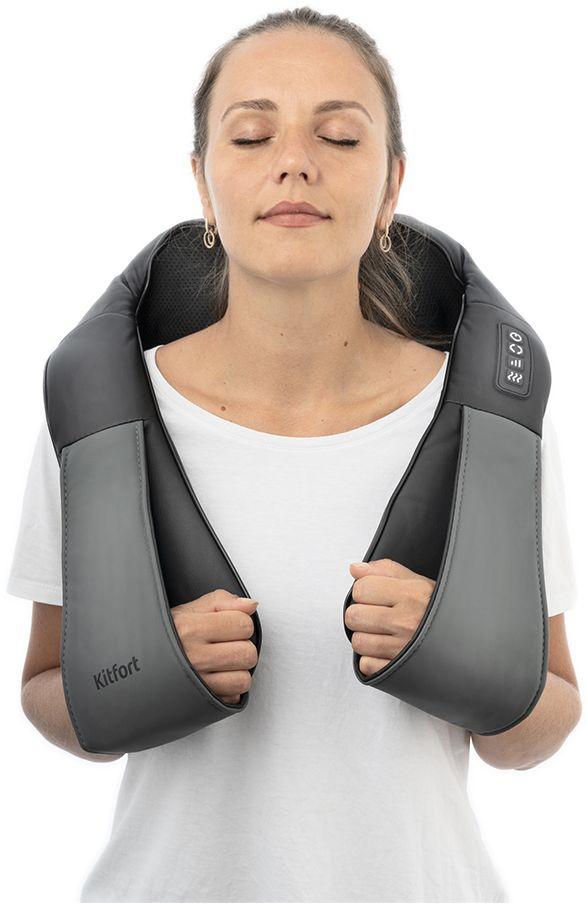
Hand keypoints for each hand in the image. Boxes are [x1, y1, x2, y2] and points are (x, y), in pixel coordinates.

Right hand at [171, 589, 258, 703]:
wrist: (136, 664)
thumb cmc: (164, 636)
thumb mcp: (188, 610)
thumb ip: (222, 601)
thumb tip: (251, 605)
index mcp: (191, 628)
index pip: (243, 624)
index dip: (241, 623)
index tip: (229, 625)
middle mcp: (193, 657)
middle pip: (247, 653)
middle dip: (242, 647)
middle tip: (227, 645)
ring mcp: (196, 683)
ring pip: (243, 679)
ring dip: (237, 671)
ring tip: (222, 663)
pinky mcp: (199, 703)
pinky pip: (232, 697)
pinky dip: (229, 689)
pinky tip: (216, 678)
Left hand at [345, 558, 435, 676]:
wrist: (471, 642)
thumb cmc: (442, 611)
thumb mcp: (420, 582)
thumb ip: (386, 571)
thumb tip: (355, 569)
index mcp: (412, 594)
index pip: (360, 588)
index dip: (364, 590)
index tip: (375, 595)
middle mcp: (407, 621)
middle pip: (353, 616)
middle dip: (361, 614)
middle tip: (376, 615)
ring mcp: (403, 649)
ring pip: (358, 642)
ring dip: (366, 637)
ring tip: (382, 633)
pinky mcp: (399, 672)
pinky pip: (367, 665)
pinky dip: (372, 659)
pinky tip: (386, 651)